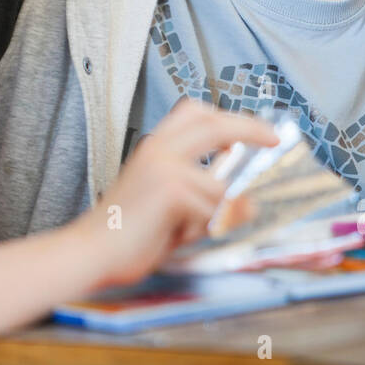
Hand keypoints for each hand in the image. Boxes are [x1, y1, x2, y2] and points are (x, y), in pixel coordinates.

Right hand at [75, 101, 277, 288]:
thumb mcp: (168, 203)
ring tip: (188, 230)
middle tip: (273, 140)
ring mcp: (165, 166)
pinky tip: (180, 236)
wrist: (92, 251)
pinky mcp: (172, 190)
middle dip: (249, 128)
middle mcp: (159, 148)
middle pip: (214, 123)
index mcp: (154, 147)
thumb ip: (201, 191)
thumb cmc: (127, 233)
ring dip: (216, 214)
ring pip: (220, 186)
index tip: (256, 130)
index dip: (229, 117)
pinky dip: (206, 228)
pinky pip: (213, 210)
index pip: (195, 113)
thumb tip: (244, 195)